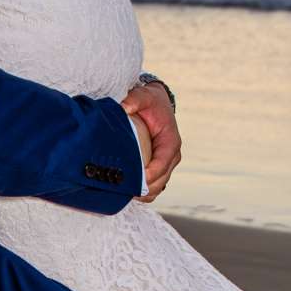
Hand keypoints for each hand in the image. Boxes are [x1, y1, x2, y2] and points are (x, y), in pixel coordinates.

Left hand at [121, 77, 181, 202]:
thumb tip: (123, 107)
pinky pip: (152, 186)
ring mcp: (165, 165)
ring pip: (157, 188)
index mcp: (171, 142)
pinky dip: (141, 192)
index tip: (132, 181)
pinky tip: (124, 192)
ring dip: (141, 194)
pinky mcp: (158, 168)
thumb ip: (135, 100)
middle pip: (159, 182)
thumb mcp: (144, 96)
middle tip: (119, 191)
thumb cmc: (150, 102)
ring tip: (121, 194)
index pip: (162, 164)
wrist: (156, 104)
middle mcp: (171, 156)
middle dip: (142, 189)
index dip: (148, 175)